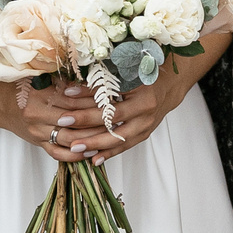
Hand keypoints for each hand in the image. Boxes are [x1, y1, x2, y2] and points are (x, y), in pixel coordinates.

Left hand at [22, 71, 184, 159]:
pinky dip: (109, 153)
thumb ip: (103, 81)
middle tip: (63, 123)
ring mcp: (146, 125)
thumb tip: (72, 86)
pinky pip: (125, 147)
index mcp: (140, 89)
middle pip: (112, 119)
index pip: (110, 94)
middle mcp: (146, 110)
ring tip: (74, 148)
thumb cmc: (144, 76)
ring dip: (95, 143)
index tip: (66, 95)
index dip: (87, 96)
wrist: (169, 88)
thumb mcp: (127, 73)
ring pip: (118, 138)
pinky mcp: (144, 135)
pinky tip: (93, 160)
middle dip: (85, 122)